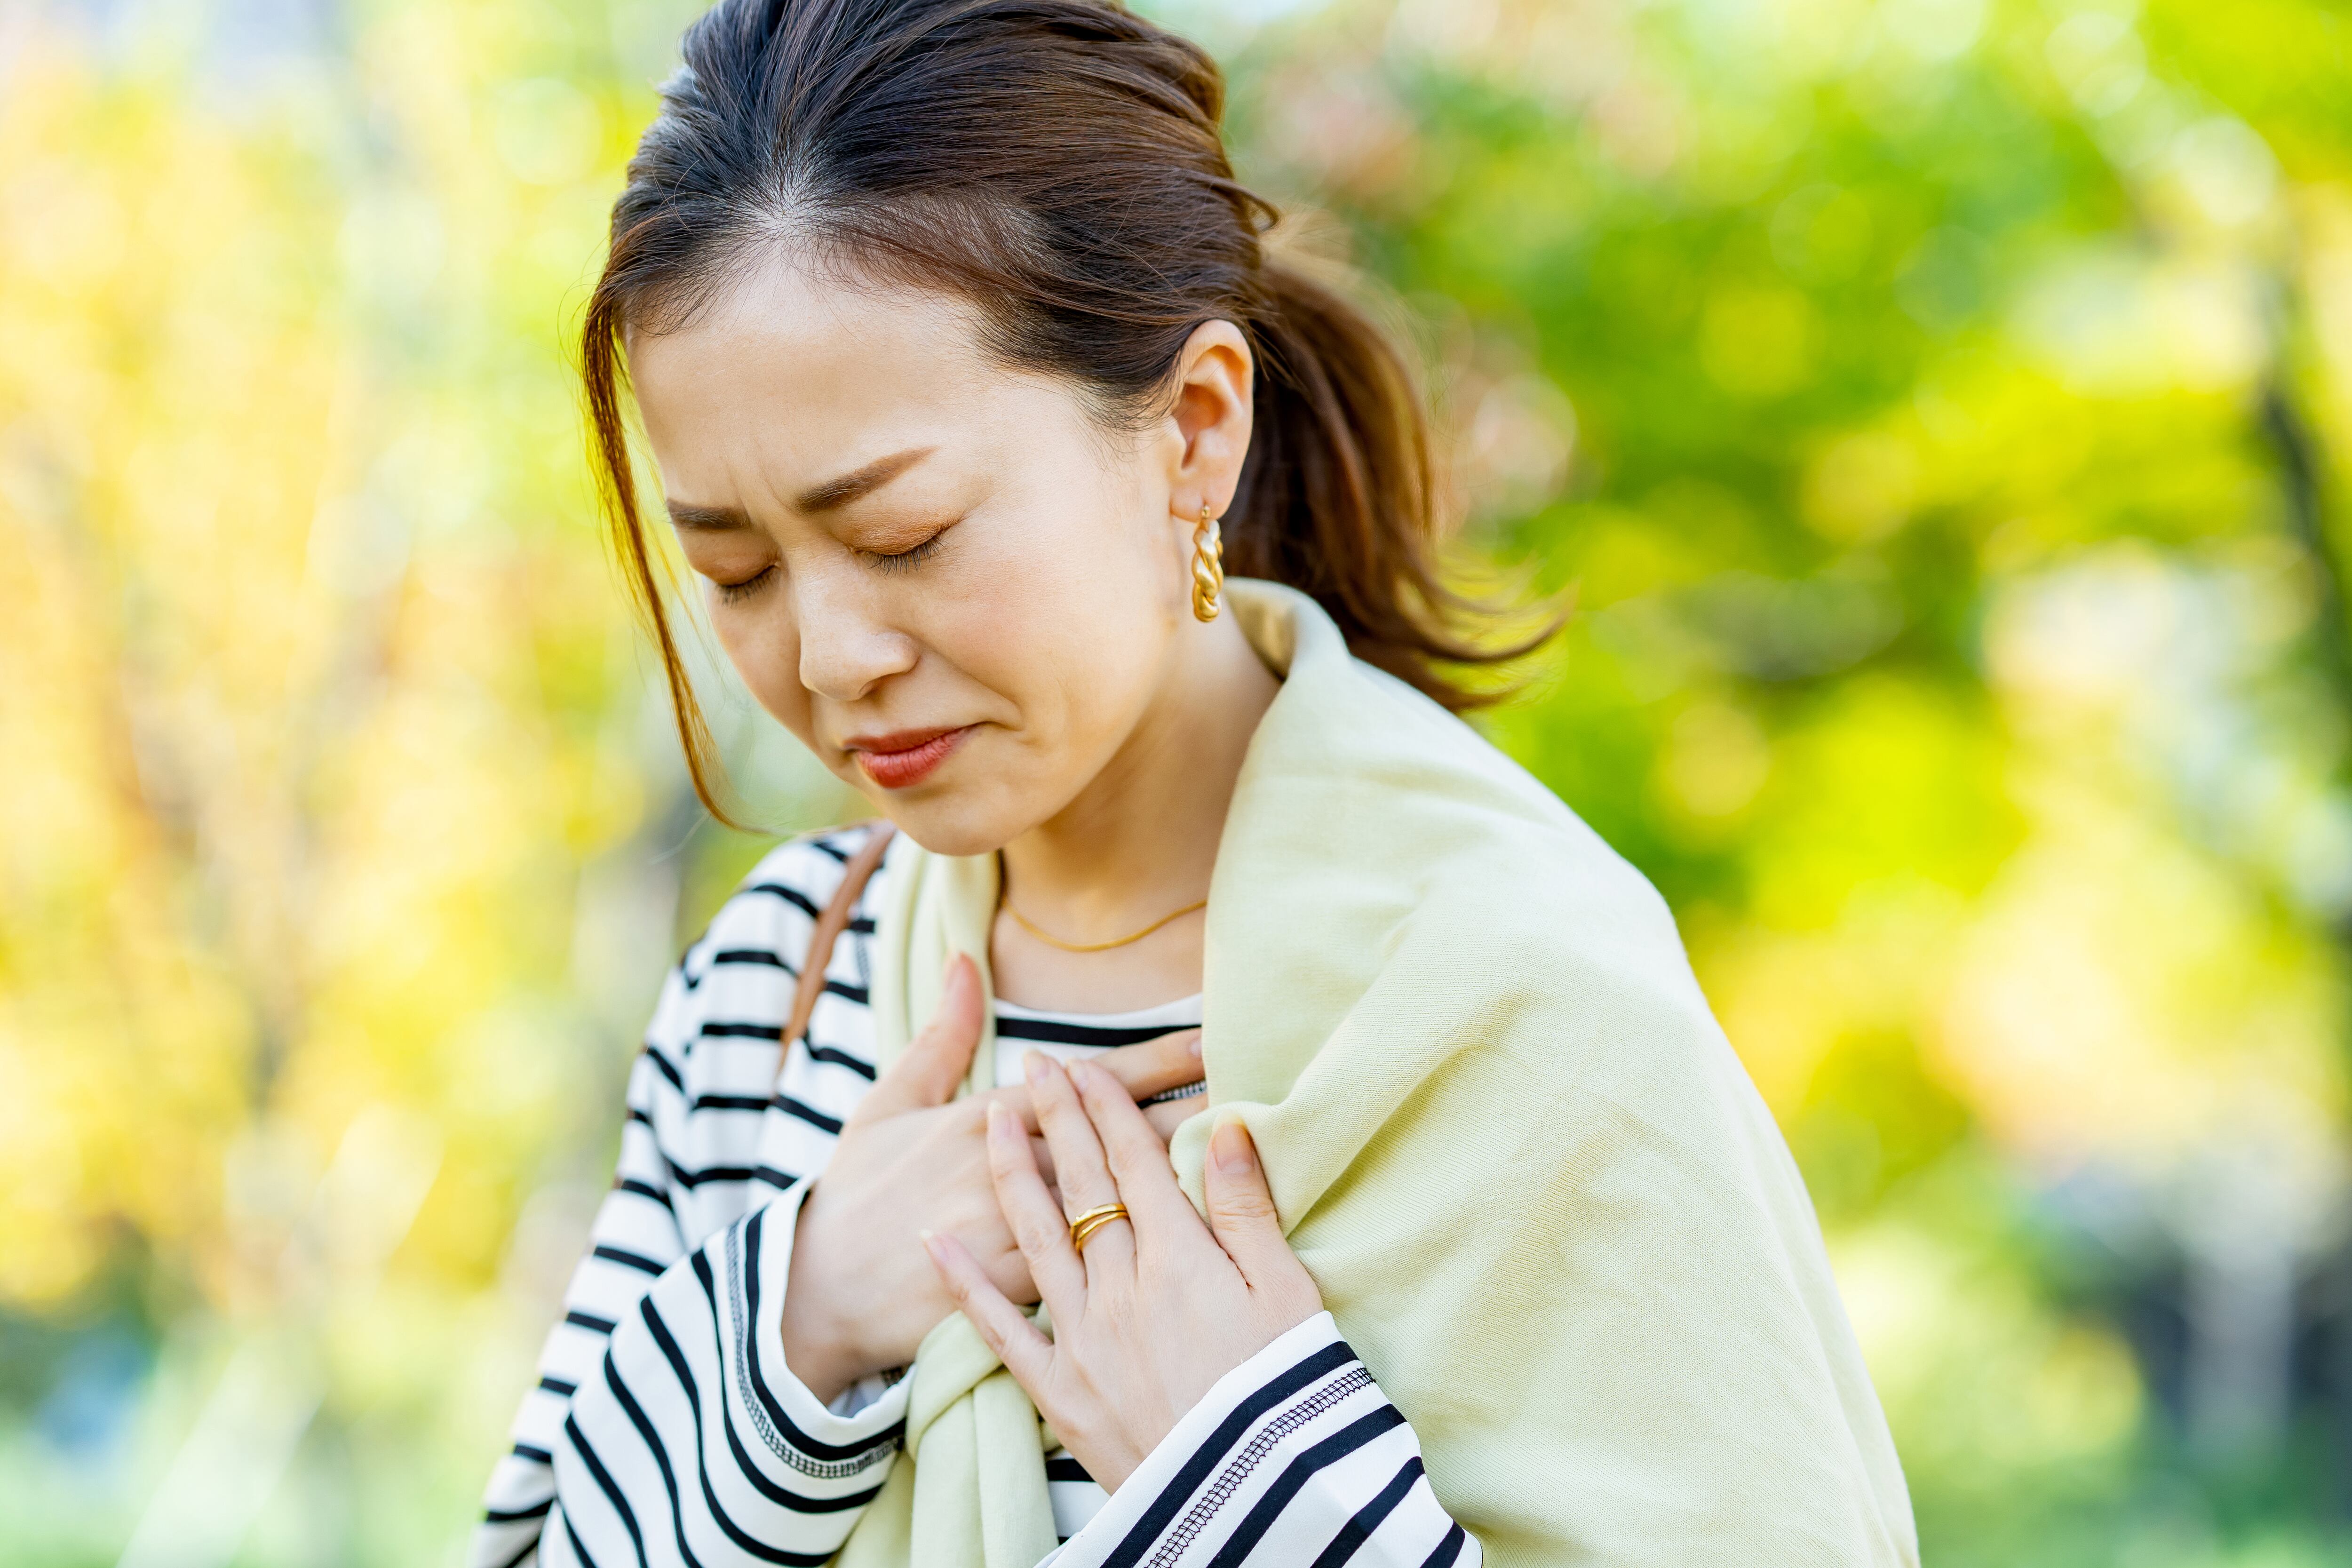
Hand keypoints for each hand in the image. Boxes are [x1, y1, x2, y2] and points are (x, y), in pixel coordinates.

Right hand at [780, 957, 1205, 1401]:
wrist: (816, 1292)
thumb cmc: (855, 1194)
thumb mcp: (887, 1103)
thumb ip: (939, 1035)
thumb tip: (962, 961)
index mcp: (985, 1121)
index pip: (1089, 1083)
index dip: (1155, 1062)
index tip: (1213, 1037)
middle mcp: (1009, 1172)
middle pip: (1118, 1139)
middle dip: (1189, 1115)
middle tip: (1258, 1091)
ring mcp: (1016, 1235)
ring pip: (1115, 1204)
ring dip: (1177, 1185)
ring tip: (1240, 1166)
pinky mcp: (1016, 1294)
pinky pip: (1093, 1272)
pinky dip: (1141, 1261)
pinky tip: (1190, 1252)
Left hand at [924, 1053, 1322, 1491]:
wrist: (1254, 1506)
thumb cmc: (1289, 1396)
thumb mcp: (1291, 1296)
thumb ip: (1250, 1210)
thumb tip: (1228, 1126)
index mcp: (1181, 1259)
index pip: (1134, 1162)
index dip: (1107, 1108)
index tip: (1083, 1065)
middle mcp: (1121, 1286)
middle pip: (1082, 1185)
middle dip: (1056, 1118)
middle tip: (1032, 1065)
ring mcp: (1085, 1338)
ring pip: (1036, 1236)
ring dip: (1012, 1171)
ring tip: (991, 1117)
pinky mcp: (1063, 1391)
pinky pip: (1003, 1329)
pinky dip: (966, 1284)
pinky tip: (937, 1243)